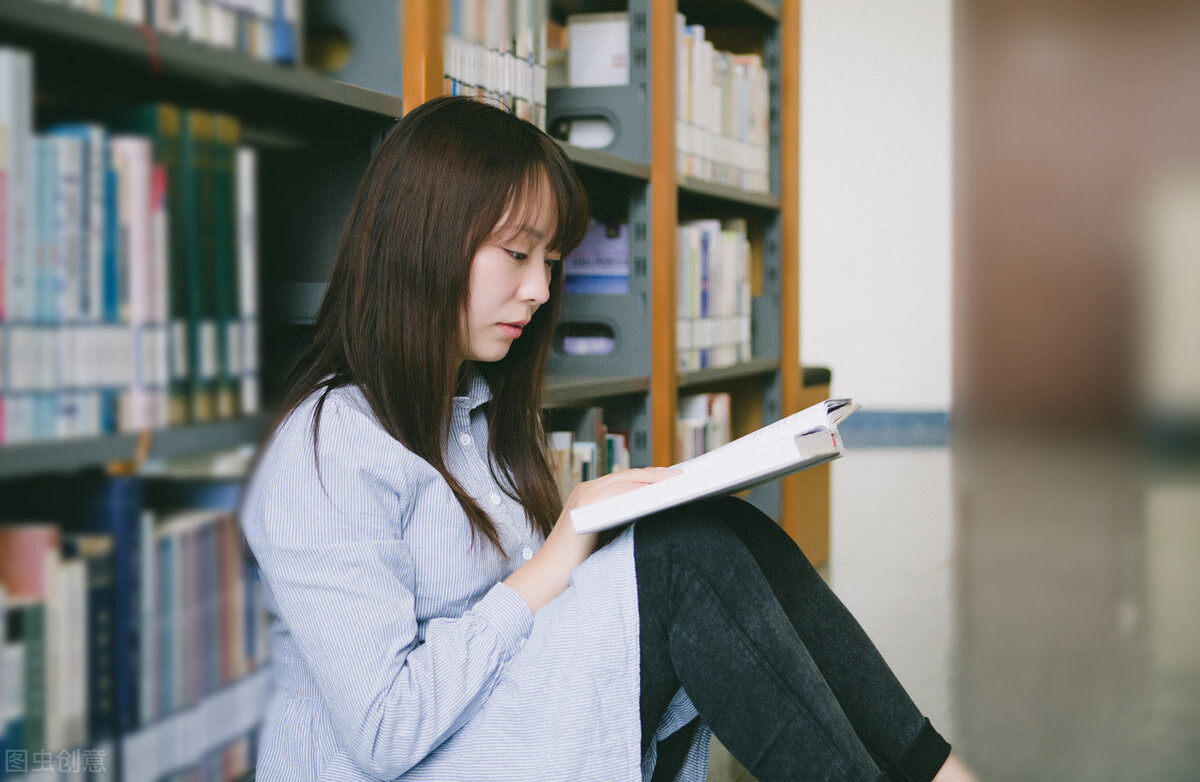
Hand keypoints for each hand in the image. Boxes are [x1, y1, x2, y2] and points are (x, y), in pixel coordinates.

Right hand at [505, 467, 680, 613]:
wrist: (548, 577)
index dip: (650, 477)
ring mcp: (583, 495)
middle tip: (681, 476)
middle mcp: (585, 489)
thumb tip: (657, 511)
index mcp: (590, 494)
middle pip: (628, 475)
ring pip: (625, 479)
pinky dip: (638, 490)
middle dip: (656, 475)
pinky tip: (657, 494)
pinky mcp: (583, 505)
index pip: (627, 480)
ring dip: (651, 479)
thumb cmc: (579, 562)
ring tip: (674, 482)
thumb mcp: (606, 535)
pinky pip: (616, 491)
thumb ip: (624, 520)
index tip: (673, 478)